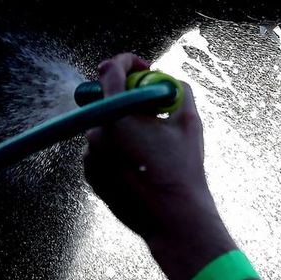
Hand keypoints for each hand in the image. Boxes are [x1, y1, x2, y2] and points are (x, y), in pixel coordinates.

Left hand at [84, 53, 214, 241]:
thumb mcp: (190, 122)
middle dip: (132, 99)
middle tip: (155, 109)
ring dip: (126, 126)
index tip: (143, 68)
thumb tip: (170, 82)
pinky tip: (143, 163)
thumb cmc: (183, 169)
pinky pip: (102, 150)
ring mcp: (90, 157)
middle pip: (108, 100)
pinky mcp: (91, 176)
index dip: (127, 62)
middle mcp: (96, 133)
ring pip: (106, 126)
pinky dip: (119, 148)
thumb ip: (178, 92)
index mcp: (117, 115)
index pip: (109, 71)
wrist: (174, 217)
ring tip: (154, 144)